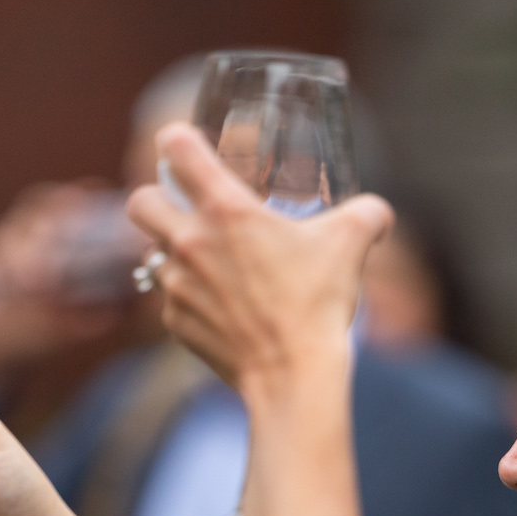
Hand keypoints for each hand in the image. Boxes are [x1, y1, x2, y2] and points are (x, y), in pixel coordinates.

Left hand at [125, 122, 393, 399]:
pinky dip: (187, 298)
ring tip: (208, 262)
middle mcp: (190, 242)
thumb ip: (367, 214)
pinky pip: (169, 299)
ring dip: (172, 251)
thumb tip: (377, 213)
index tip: (187, 147)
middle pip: (139, 200)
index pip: (176, 148)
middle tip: (186, 209)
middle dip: (157, 199)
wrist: (292, 374)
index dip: (177, 141)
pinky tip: (219, 305)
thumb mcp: (352, 244)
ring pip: (150, 253)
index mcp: (226, 209)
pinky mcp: (175, 323)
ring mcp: (177, 285)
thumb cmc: (318, 304)